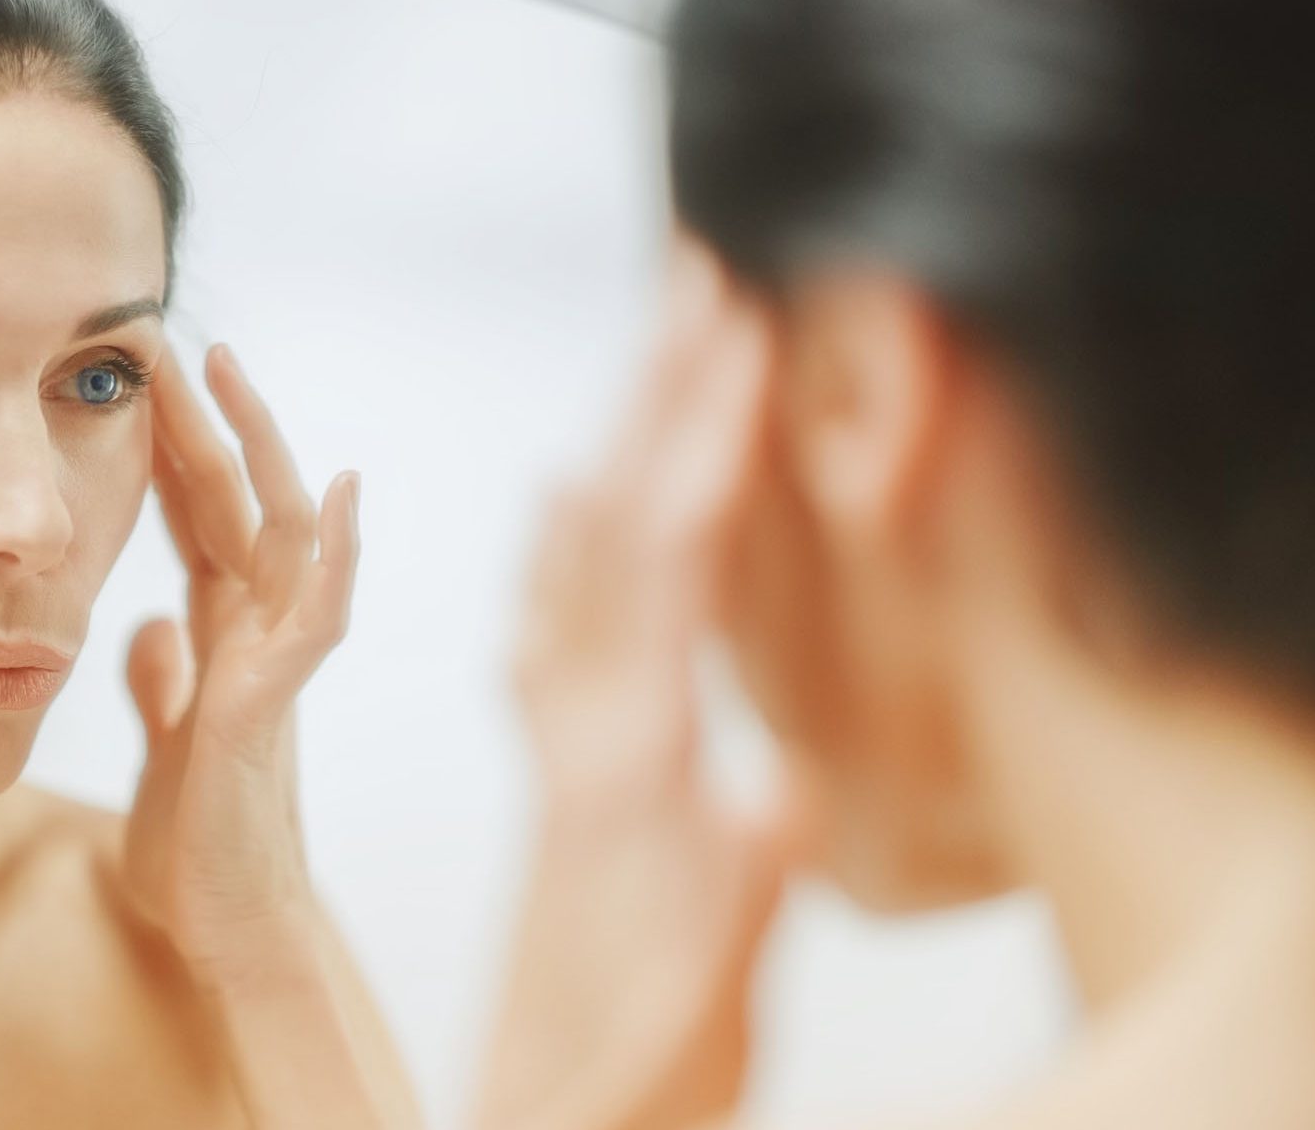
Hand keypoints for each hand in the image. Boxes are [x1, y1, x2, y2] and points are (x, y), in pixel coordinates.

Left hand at [121, 343, 361, 971]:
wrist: (230, 927)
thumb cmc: (200, 846)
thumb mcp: (164, 744)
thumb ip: (163, 682)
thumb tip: (148, 625)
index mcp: (222, 639)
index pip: (196, 521)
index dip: (171, 450)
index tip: (140, 380)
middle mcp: (255, 635)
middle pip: (236, 505)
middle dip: (208, 422)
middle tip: (175, 340)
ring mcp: (274, 662)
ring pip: (280, 534)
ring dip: (261, 451)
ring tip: (236, 374)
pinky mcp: (276, 701)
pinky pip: (316, 614)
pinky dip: (333, 552)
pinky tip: (340, 491)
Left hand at [482, 245, 796, 1129]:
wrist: (535, 1128)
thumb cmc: (628, 1078)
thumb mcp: (702, 1002)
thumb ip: (736, 893)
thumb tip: (779, 791)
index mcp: (623, 768)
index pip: (664, 571)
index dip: (704, 444)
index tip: (736, 327)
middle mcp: (583, 738)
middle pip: (613, 531)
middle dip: (664, 397)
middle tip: (700, 270)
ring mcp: (569, 752)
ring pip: (582, 564)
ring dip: (626, 441)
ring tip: (660, 343)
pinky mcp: (567, 778)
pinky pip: (560, 629)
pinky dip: (571, 548)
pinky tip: (561, 501)